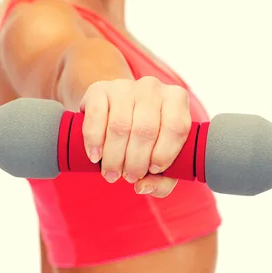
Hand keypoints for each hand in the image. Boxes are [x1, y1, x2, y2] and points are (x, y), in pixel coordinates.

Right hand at [79, 76, 190, 197]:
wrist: (115, 111)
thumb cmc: (146, 139)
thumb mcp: (161, 158)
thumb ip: (163, 180)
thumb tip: (143, 186)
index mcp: (176, 98)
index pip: (176, 127)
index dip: (165, 154)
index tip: (153, 170)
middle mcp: (152, 87)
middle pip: (145, 130)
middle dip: (136, 162)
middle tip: (129, 178)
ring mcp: (125, 86)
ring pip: (120, 126)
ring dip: (114, 158)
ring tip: (112, 173)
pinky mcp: (99, 89)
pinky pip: (96, 115)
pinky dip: (94, 141)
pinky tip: (95, 156)